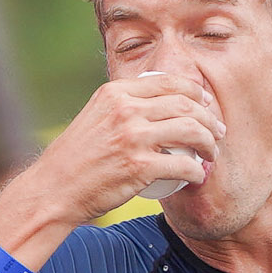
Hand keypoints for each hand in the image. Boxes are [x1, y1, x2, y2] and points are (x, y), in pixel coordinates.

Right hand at [1, 68, 218, 233]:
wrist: (54, 189)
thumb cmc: (76, 158)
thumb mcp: (95, 116)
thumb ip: (120, 105)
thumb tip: (158, 102)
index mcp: (116, 93)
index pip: (170, 83)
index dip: (196, 93)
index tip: (205, 106)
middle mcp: (126, 109)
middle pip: (186, 105)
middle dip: (209, 119)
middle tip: (217, 134)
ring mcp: (133, 137)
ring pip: (192, 131)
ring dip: (210, 144)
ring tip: (211, 154)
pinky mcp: (139, 166)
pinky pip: (184, 165)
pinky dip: (198, 172)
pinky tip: (199, 176)